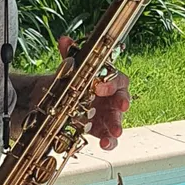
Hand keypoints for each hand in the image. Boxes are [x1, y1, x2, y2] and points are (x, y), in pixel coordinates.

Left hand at [59, 35, 129, 150]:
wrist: (63, 101)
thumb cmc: (75, 83)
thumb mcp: (71, 69)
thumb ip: (70, 55)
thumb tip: (65, 40)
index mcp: (108, 80)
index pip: (116, 78)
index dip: (110, 83)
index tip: (100, 87)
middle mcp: (111, 97)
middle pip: (122, 99)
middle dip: (122, 103)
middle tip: (121, 107)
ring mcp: (108, 114)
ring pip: (118, 120)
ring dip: (118, 125)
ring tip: (116, 131)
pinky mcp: (102, 130)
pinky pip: (110, 137)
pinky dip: (110, 141)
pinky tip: (105, 144)